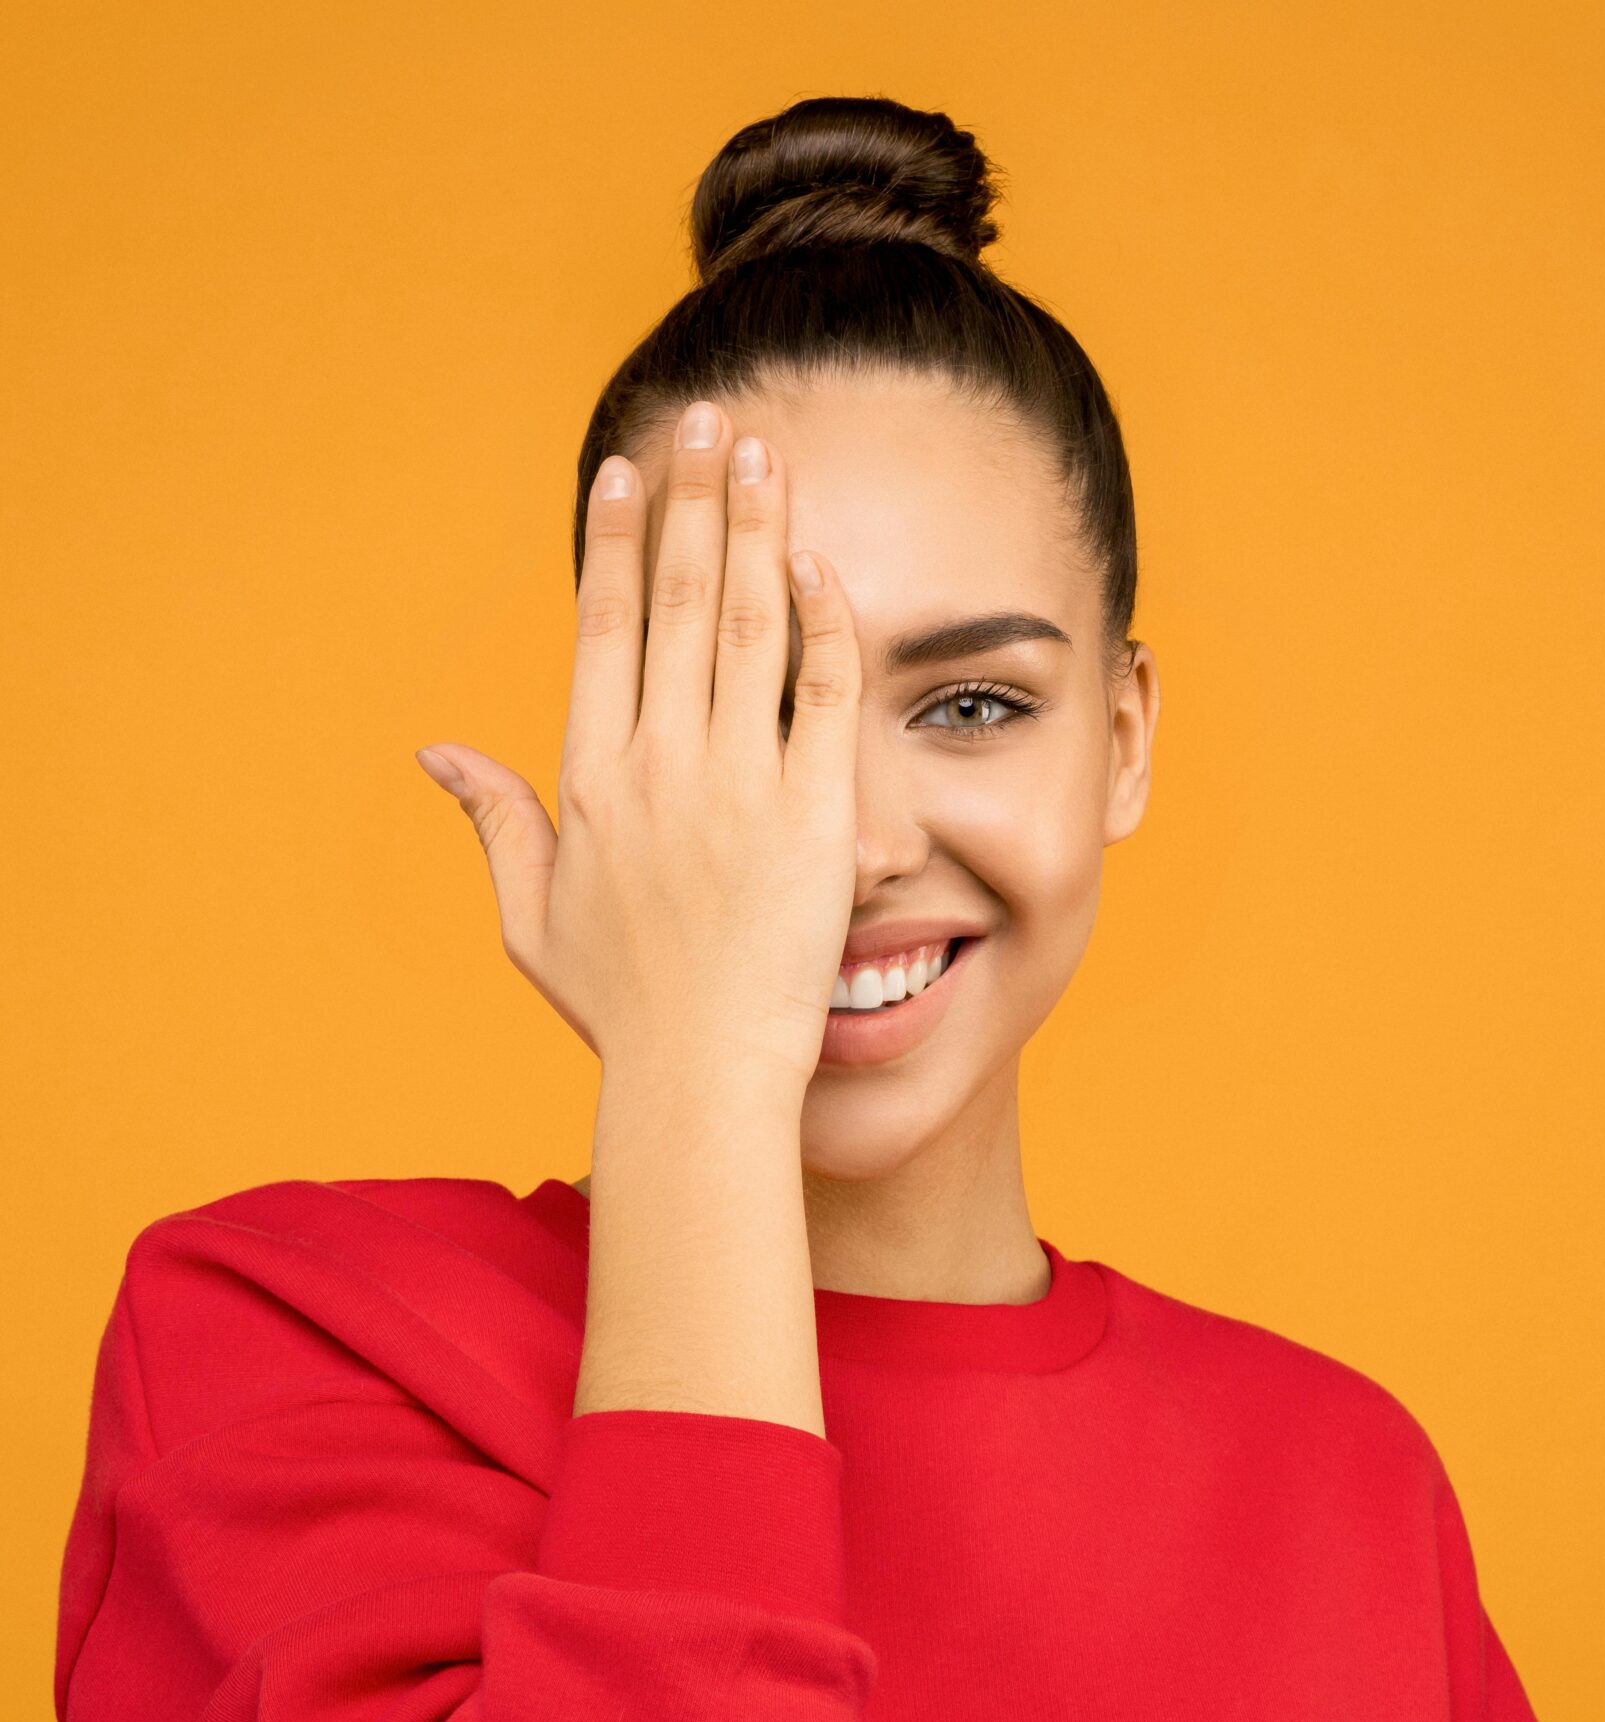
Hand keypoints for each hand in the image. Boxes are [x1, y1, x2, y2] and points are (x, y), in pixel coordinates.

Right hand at [413, 399, 861, 1090]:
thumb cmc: (623, 1007)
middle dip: (693, 502)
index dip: (618, 543)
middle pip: (676, 602)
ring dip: (755, 530)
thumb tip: (436, 753)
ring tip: (764, 454)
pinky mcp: (813, 814)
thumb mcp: (533, 916)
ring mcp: (738, 785)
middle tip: (709, 421)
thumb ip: (496, 821)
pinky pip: (824, 695)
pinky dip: (824, 623)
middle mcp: (660, 765)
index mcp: (593, 779)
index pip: (606, 629)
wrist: (702, 1075)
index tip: (631, 473)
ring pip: (746, 626)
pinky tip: (820, 562)